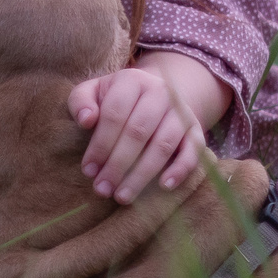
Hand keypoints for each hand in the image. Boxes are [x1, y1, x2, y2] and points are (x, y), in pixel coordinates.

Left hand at [67, 64, 208, 205]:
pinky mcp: (196, 129)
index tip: (88, 170)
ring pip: (163, 145)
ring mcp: (181, 111)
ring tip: (122, 196)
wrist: (155, 94)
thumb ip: (81, 102)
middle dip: (117, 164)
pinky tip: (164, 186)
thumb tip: (86, 120)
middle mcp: (160, 92)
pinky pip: (193, 151)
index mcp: (132, 81)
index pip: (114, 114)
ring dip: (142, 174)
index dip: (100, 144)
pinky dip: (180, 169)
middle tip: (102, 189)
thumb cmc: (115, 99)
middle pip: (138, 132)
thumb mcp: (93, 92)